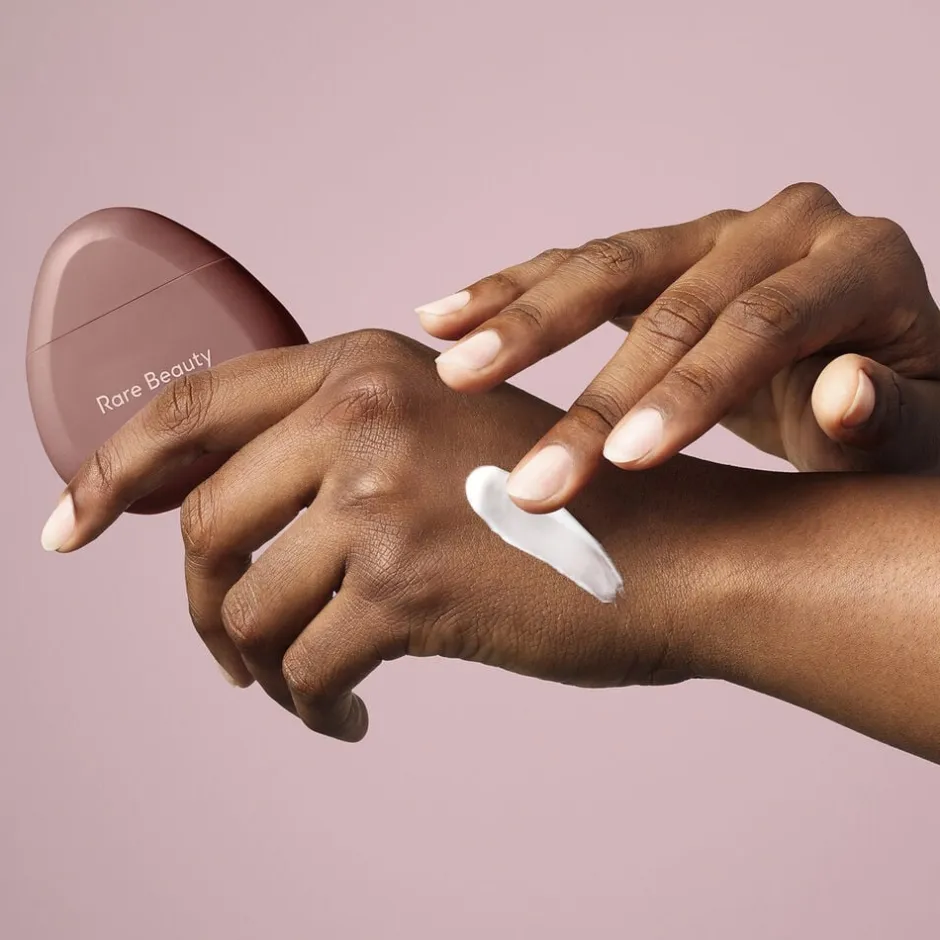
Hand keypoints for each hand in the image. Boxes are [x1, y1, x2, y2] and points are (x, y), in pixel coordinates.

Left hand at [43, 330, 723, 740]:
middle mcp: (363, 416)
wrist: (675, 550)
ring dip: (259, 666)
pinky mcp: (410, 589)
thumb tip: (216, 514)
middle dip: (198, 602)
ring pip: (243, 610)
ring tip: (302, 685)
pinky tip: (346, 714)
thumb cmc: (561, 503)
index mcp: (363, 366)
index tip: (68, 525)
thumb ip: (333, 446)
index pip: (190, 407)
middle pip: (199, 524)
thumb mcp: (441, 432)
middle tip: (230, 649)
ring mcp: (383, 499)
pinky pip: (302, 669)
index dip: (110, 470)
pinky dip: (310, 706)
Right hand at [417, 182, 939, 510]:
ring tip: (454, 365)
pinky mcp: (663, 257)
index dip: (691, 390)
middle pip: (669, 293)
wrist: (879, 383)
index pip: (763, 321)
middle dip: (591, 387)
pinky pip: (579, 268)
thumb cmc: (899, 421)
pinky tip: (448, 319)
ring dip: (524, 322)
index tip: (625, 462)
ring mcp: (714, 234)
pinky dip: (513, 294)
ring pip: (606, 267)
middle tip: (528, 468)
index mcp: (859, 261)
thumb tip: (846, 393)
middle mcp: (782, 228)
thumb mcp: (919, 436)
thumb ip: (892, 418)